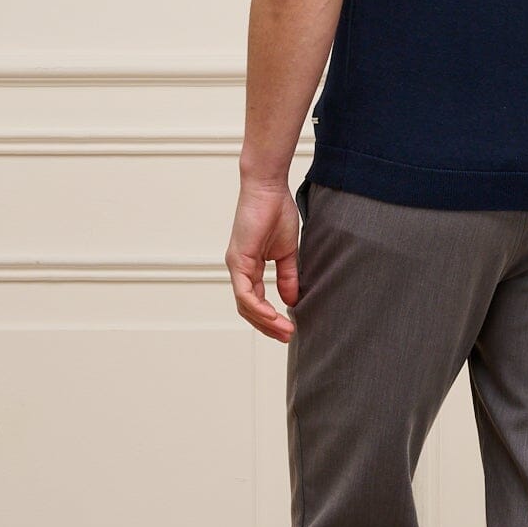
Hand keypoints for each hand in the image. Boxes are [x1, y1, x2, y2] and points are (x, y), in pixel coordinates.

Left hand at [227, 179, 300, 340]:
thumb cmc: (277, 211)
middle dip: (268, 326)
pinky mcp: (238, 260)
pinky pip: (245, 293)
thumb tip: (291, 301)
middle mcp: (240, 269)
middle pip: (248, 309)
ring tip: (285, 331)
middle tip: (287, 337)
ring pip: (245, 305)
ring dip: (265, 321)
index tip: (290, 329)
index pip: (256, 301)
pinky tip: (274, 316)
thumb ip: (287, 277)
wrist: (269, 188)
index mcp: (250, 267)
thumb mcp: (287, 252)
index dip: (271, 318)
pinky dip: (258, 308)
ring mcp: (236, 265)